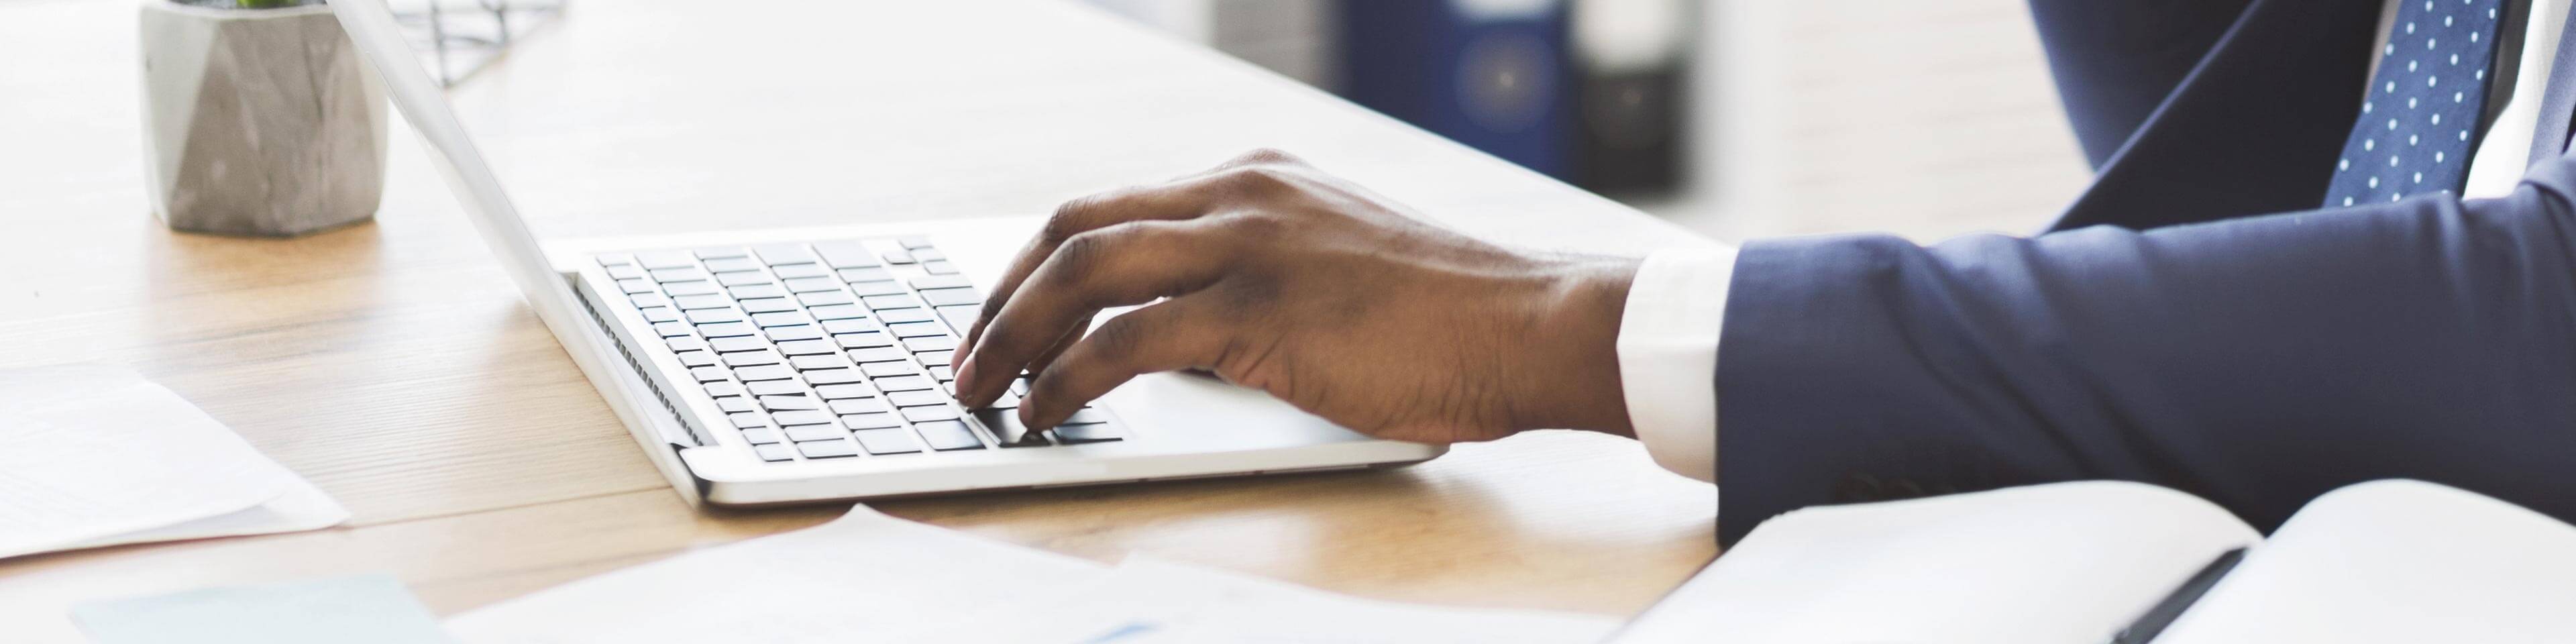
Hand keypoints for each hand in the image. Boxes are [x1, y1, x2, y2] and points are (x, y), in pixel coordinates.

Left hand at [952, 149, 1638, 443]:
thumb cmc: (1449, 314)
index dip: (1040, 265)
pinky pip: (1125, 343)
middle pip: (1075, 229)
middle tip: (968, 357)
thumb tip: (1181, 334)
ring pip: (1084, 274)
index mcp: (1256, 180)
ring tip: (982, 391)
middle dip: (1004, 297)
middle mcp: (1239, 197)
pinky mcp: (1258, 311)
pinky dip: (1067, 381)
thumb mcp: (1336, 263)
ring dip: (1014, 338)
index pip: (1111, 208)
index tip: (1004, 316)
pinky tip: (1044, 414)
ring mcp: (1246, 247)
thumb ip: (1258, 275)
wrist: (1527, 320)